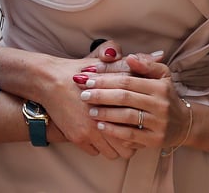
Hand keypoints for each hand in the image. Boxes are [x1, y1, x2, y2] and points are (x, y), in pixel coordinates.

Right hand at [38, 39, 135, 158]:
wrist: (49, 81)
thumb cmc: (79, 70)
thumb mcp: (106, 61)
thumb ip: (132, 61)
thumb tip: (159, 54)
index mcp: (114, 101)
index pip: (138, 125)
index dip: (141, 126)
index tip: (140, 123)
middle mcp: (103, 120)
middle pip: (128, 146)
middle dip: (131, 141)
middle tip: (130, 132)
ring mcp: (89, 132)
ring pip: (113, 154)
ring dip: (115, 146)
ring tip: (116, 136)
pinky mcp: (77, 138)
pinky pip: (96, 153)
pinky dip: (99, 146)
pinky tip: (100, 135)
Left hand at [78, 55, 187, 150]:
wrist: (184, 124)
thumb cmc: (166, 96)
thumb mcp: (162, 75)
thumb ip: (146, 65)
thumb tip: (129, 57)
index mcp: (159, 86)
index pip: (128, 80)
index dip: (106, 79)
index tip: (89, 78)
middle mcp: (160, 104)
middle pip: (125, 97)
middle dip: (101, 95)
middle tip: (83, 94)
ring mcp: (158, 123)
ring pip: (126, 116)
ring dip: (105, 113)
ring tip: (90, 110)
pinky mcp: (155, 140)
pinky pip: (131, 135)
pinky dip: (114, 131)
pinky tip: (101, 126)